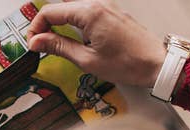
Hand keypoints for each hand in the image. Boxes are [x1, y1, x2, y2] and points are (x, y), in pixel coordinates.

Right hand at [26, 0, 166, 87]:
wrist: (157, 64)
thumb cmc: (128, 63)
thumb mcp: (86, 60)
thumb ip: (58, 47)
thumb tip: (36, 41)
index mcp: (89, 12)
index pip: (49, 12)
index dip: (35, 29)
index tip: (32, 45)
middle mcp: (97, 4)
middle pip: (58, 8)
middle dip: (44, 26)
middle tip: (39, 46)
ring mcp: (105, 7)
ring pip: (70, 10)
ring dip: (57, 25)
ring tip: (53, 45)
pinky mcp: (110, 14)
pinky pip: (83, 13)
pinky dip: (71, 24)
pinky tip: (71, 40)